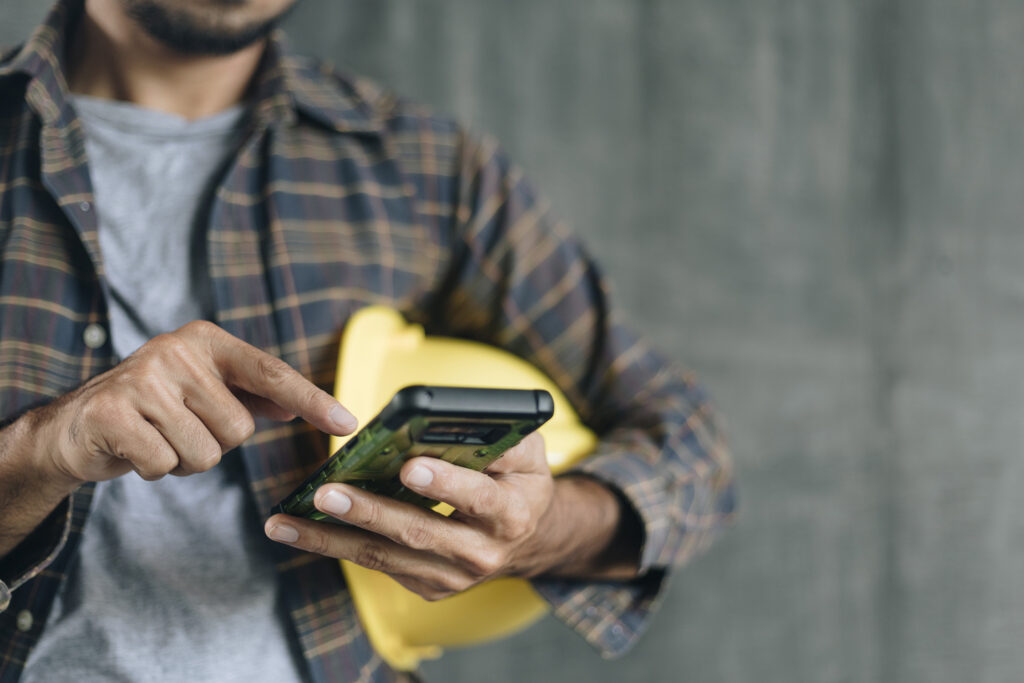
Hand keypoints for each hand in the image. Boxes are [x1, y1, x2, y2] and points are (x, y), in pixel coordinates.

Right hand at [30, 320, 357, 489]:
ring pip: (206, 453)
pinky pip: (166, 465)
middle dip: (215, 443)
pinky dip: (155, 470)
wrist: (75, 425)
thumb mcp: (203, 391)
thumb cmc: (152, 409)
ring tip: (157, 437)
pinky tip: (135, 449)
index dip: (312, 400)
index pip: (271, 372)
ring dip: (185, 460)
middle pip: (239, 429)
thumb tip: (294, 406)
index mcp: (205, 340)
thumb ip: (249, 395)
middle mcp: (176, 350)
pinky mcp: (113, 412)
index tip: (349, 424)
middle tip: (179, 429)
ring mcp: (142, 378)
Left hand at [265, 433, 640, 599]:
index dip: (445, 483)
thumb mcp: (526, 452)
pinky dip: (336, 545)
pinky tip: (299, 529)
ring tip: (288, 521)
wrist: (528, 538)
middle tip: (327, 493)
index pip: (478, 497)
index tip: (410, 466)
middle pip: (419, 532)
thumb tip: (449, 415)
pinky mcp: (427, 585)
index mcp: (511, 512)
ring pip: (386, 555)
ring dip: (332, 538)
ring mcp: (451, 575)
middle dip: (370, 511)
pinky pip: (377, 563)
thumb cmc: (518, 481)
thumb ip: (498, 433)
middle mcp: (482, 551)